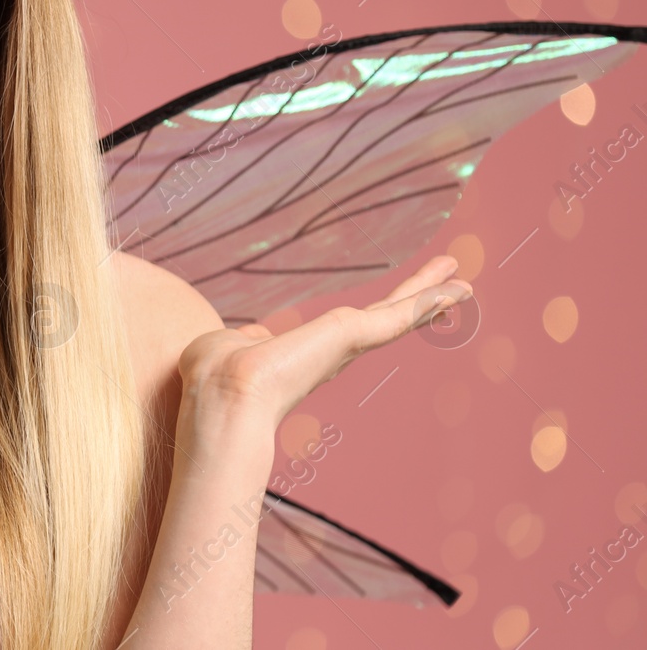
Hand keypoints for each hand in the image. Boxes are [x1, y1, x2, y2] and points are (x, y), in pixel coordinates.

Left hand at [177, 254, 473, 426]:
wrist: (226, 397)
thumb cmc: (214, 378)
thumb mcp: (229, 349)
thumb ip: (245, 342)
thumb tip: (246, 340)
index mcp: (307, 353)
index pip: (349, 330)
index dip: (372, 318)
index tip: (391, 309)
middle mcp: (333, 352)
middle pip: (383, 319)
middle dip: (414, 300)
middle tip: (450, 284)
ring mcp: (347, 345)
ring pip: (397, 314)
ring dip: (428, 293)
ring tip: (460, 279)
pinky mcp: (354, 334)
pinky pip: (401, 312)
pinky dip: (429, 297)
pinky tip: (458, 287)